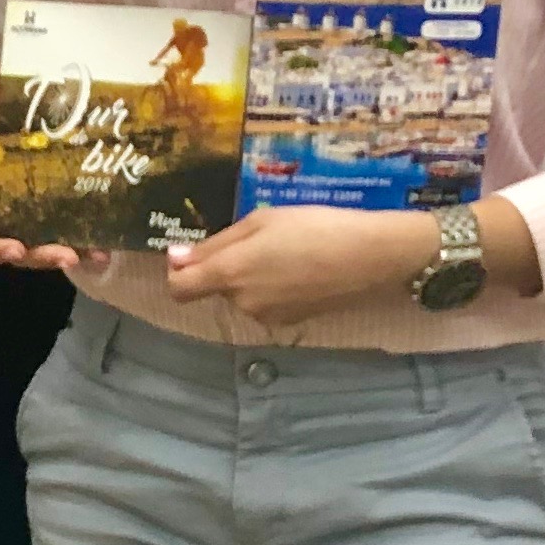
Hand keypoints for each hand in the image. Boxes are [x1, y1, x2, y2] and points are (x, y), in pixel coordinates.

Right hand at [0, 132, 100, 277]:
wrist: (46, 129)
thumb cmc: (13, 138)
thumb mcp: (1, 136)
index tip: (16, 249)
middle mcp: (4, 227)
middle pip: (17, 256)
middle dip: (43, 259)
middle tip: (68, 257)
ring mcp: (32, 231)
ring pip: (46, 255)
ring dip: (69, 258)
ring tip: (96, 255)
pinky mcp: (58, 229)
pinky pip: (70, 246)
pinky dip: (87, 250)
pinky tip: (104, 249)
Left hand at [160, 207, 437, 325]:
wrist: (370, 257)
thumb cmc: (314, 227)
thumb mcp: (260, 222)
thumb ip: (214, 245)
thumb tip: (174, 258)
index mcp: (230, 273)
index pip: (180, 288)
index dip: (179, 272)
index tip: (192, 254)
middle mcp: (242, 302)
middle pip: (217, 287)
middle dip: (230, 266)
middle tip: (264, 239)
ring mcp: (266, 317)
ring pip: (244, 295)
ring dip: (254, 277)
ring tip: (290, 252)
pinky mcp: (289, 322)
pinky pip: (267, 303)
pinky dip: (275, 288)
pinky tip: (303, 270)